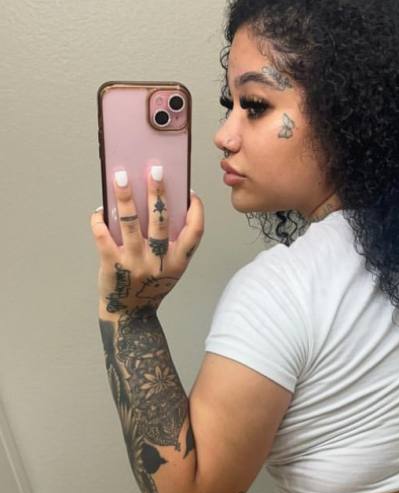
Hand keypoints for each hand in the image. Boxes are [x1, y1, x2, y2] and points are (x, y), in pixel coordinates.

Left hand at [90, 167, 203, 314]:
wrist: (130, 314)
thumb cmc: (151, 286)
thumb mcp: (171, 269)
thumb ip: (172, 245)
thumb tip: (162, 204)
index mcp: (177, 262)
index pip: (194, 233)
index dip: (196, 211)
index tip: (190, 193)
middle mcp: (158, 262)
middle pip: (160, 221)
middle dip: (158, 193)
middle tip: (154, 169)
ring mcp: (134, 262)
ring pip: (129, 224)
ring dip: (125, 197)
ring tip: (121, 176)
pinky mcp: (111, 264)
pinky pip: (103, 236)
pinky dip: (100, 219)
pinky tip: (101, 208)